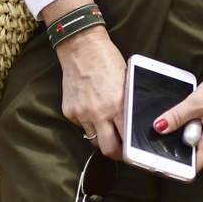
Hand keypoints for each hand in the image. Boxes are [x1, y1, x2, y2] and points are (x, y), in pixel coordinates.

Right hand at [44, 0, 127, 158]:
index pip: (126, 140)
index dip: (130, 150)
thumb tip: (132, 123)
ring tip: (106, 128)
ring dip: (101, 137)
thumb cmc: (108, 60)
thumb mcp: (125, 81)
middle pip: (107, 149)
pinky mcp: (69, 111)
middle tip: (121, 150)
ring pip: (93, 139)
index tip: (133, 153)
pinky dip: (87, 123)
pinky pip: (80, 126)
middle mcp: (98, 113)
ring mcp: (81, 113)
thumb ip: (127, 104)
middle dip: (116, 153)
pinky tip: (91, 110)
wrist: (81, 47)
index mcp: (117, 105)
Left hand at [151, 42, 202, 172]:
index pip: (193, 165)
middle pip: (186, 150)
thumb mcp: (198, 103)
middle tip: (157, 139)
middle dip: (172, 145)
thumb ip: (177, 116)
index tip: (161, 165)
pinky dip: (182, 117)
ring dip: (177, 128)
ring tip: (167, 120)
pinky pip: (189, 122)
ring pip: (186, 134)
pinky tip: (178, 110)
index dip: (178, 168)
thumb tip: (159, 127)